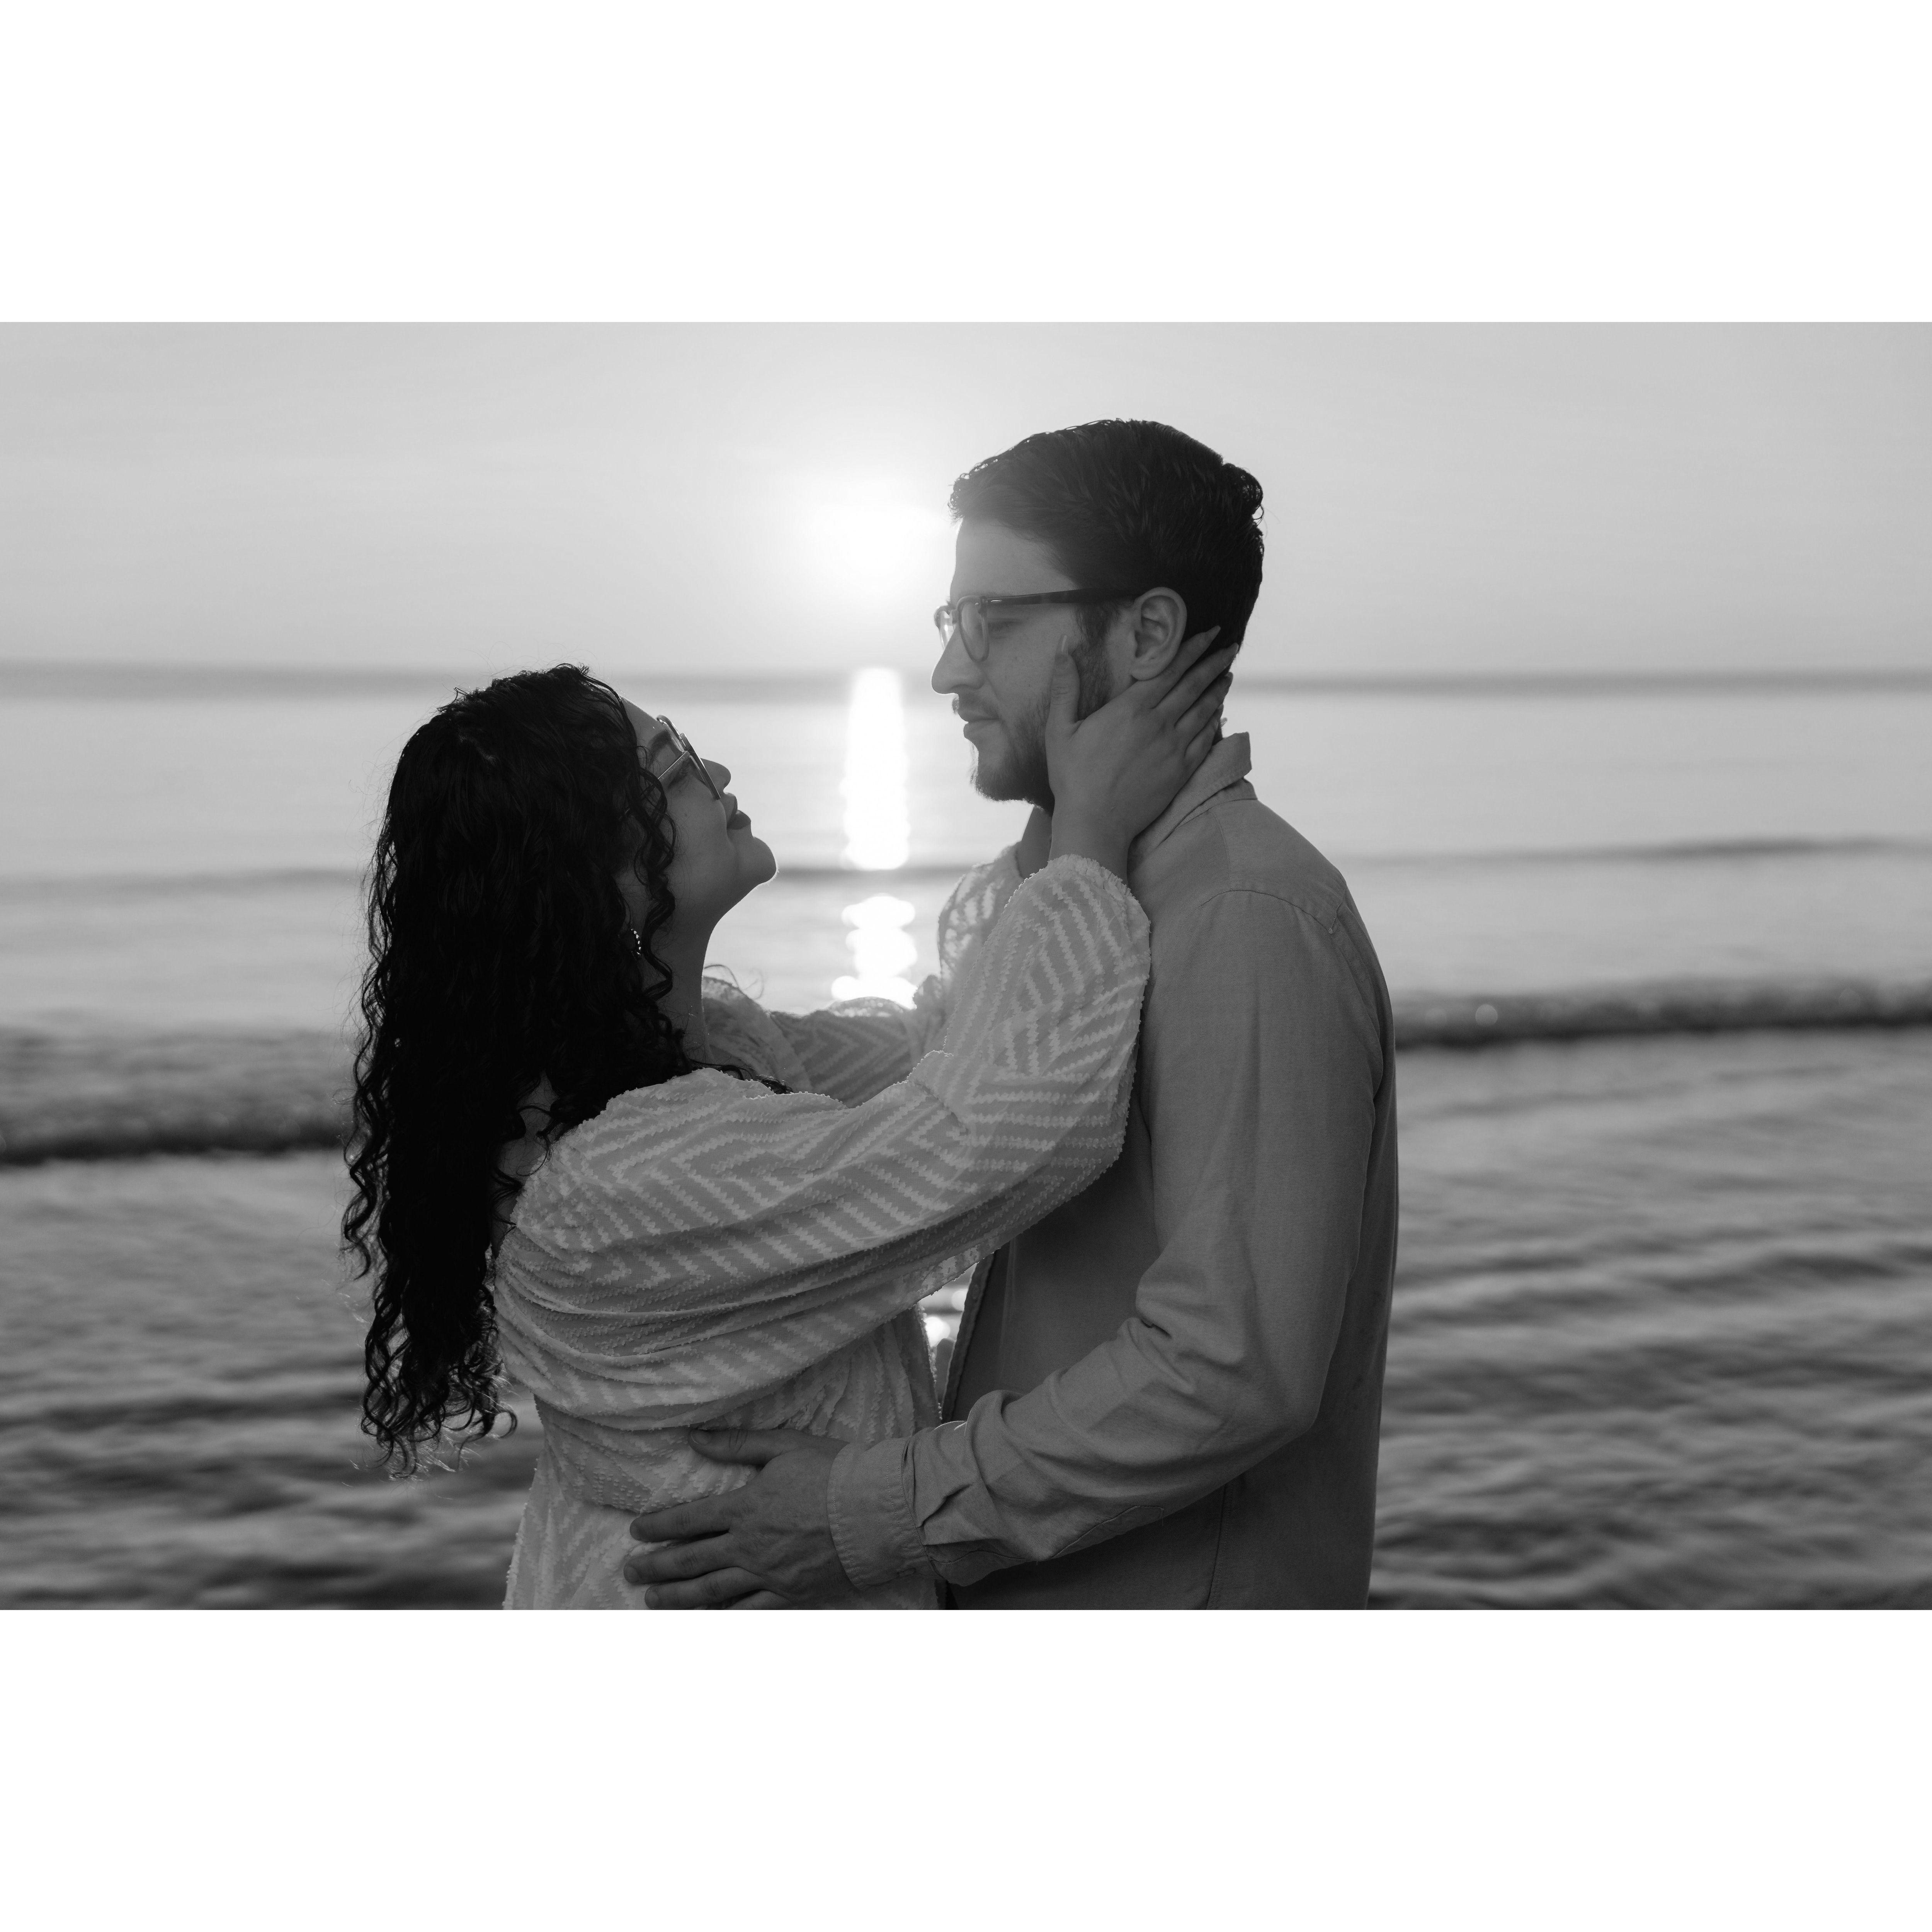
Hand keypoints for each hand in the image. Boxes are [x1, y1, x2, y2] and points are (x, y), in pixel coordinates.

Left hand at [622, 1428, 854, 1608]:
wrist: (879, 1509)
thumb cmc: (835, 1471)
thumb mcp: (783, 1446)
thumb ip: (736, 1445)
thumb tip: (694, 1437)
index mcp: (745, 1507)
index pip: (688, 1520)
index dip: (658, 1527)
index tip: (635, 1533)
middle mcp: (749, 1546)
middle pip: (691, 1560)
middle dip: (656, 1567)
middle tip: (631, 1571)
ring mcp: (769, 1574)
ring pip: (712, 1592)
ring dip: (678, 1597)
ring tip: (653, 1601)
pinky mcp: (791, 1593)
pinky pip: (749, 1611)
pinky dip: (723, 1618)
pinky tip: (707, 1621)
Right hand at [1045, 627, 1234, 875]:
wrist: (1096, 823)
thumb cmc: (1073, 777)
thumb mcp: (1059, 728)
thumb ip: (1065, 685)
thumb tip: (1064, 644)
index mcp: (1131, 708)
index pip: (1170, 669)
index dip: (1192, 648)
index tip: (1209, 632)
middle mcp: (1159, 723)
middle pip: (1193, 684)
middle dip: (1213, 662)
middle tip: (1230, 646)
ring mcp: (1174, 748)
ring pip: (1204, 709)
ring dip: (1218, 689)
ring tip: (1228, 674)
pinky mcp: (1182, 770)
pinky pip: (1205, 738)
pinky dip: (1215, 720)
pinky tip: (1219, 712)